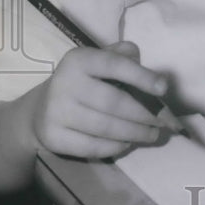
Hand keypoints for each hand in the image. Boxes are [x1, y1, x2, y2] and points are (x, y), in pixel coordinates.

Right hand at [30, 41, 168, 160]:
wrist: (40, 110)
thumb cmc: (82, 82)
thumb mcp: (97, 62)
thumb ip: (120, 57)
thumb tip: (142, 61)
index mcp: (79, 60)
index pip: (115, 65)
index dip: (141, 77)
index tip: (164, 89)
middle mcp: (65, 83)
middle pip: (114, 103)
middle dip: (145, 115)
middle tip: (164, 123)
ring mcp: (57, 112)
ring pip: (106, 128)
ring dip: (135, 133)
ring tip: (153, 135)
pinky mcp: (53, 137)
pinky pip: (92, 146)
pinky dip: (114, 147)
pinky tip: (127, 143)